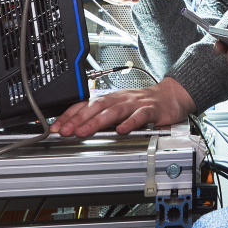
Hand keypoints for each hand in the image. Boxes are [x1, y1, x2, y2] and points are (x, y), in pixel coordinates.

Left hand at [52, 77, 194, 137]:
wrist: (171, 95)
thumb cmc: (143, 104)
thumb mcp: (120, 107)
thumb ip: (102, 116)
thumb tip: (78, 128)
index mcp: (111, 98)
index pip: (86, 104)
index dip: (70, 115)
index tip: (56, 127)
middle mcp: (121, 98)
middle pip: (96, 106)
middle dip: (78, 119)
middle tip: (65, 131)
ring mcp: (135, 103)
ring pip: (114, 111)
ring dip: (96, 121)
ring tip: (84, 132)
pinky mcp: (151, 109)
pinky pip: (139, 115)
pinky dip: (130, 122)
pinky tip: (122, 130)